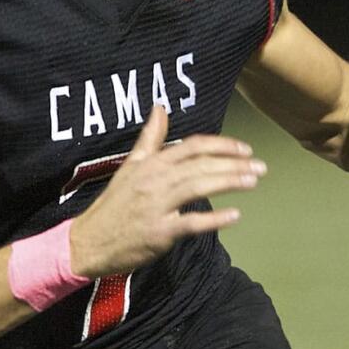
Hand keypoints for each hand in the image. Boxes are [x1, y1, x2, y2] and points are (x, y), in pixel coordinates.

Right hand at [69, 105, 265, 277]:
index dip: (222, 145)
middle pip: (201, 165)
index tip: (245, 149)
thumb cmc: (114, 204)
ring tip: (253, 181)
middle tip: (260, 167)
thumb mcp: (131, 166)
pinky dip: (214, 218)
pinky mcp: (159, 232)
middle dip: (234, 164)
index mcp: (152, 163)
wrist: (88, 241)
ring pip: (199, 187)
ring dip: (230, 182)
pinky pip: (191, 223)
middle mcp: (156, 180)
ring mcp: (157, 206)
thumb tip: (160, 107)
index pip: (193, 146)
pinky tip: (235, 215)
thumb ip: (150, 138)